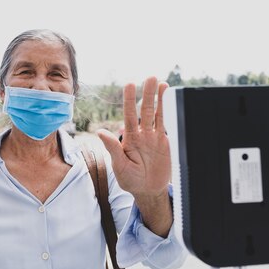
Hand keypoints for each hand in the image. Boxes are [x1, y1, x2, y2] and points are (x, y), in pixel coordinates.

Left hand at [97, 76, 170, 198]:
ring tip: (160, 82)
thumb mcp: (119, 166)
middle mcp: (141, 134)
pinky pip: (166, 123)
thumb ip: (113, 148)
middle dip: (147, 94)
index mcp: (128, 138)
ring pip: (157, 114)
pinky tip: (169, 99)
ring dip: (159, 98)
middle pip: (145, 110)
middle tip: (149, 77)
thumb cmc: (130, 180)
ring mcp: (153, 137)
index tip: (130, 84)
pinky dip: (167, 111)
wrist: (148, 191)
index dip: (130, 100)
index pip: (129, 115)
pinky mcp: (164, 142)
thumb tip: (100, 132)